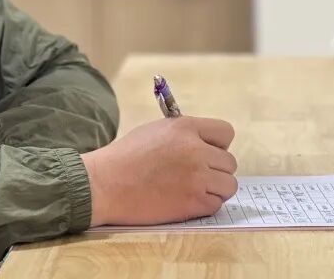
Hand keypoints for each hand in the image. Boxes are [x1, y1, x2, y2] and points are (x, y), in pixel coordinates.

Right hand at [81, 116, 236, 226]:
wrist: (105, 184)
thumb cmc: (126, 157)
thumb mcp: (156, 130)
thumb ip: (184, 134)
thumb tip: (207, 144)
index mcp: (185, 127)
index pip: (225, 133)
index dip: (218, 144)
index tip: (208, 153)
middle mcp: (196, 150)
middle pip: (229, 162)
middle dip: (216, 169)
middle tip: (196, 176)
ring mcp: (196, 177)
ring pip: (228, 185)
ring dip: (215, 189)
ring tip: (193, 190)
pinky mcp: (193, 202)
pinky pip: (216, 204)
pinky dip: (205, 205)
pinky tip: (185, 201)